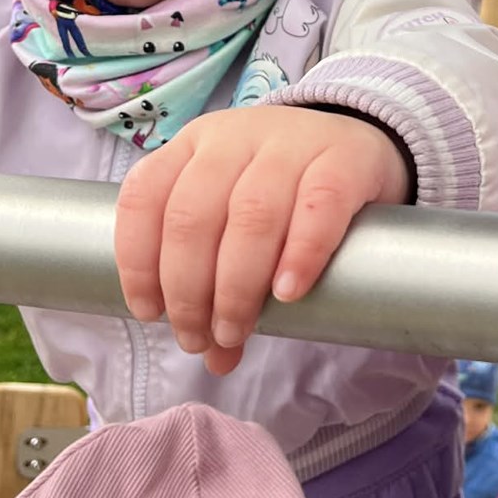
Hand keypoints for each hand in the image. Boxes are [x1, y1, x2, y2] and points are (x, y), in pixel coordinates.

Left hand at [114, 106, 410, 375]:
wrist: (360, 146)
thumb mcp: (237, 220)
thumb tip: (216, 360)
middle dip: (188, 290)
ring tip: (237, 331)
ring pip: (251, 213)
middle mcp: (235, 137)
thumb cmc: (284, 191)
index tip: (151, 314)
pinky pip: (319, 204)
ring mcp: (291, 143)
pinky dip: (300, 253)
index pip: (145, 196)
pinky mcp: (345, 158)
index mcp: (194, 146)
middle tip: (201, 338)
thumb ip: (218, 281)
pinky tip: (288, 293)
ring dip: (236, 286)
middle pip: (194, 215)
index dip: (138, 260)